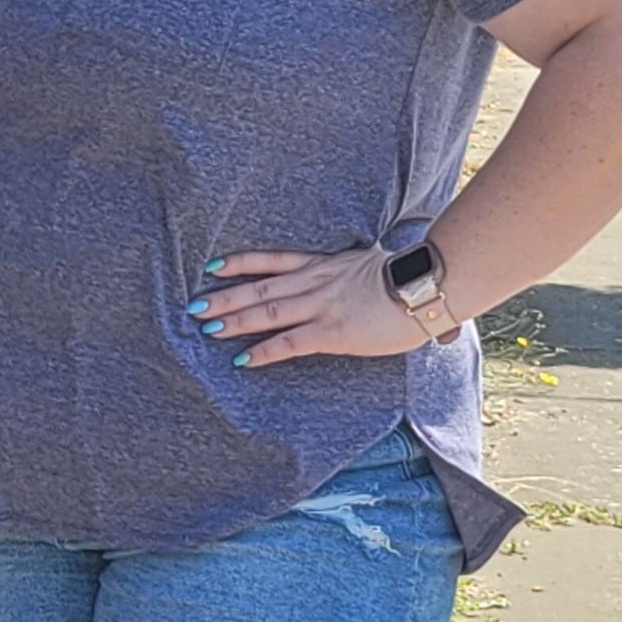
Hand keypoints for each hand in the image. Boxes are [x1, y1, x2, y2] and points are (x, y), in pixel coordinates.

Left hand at [185, 247, 434, 367]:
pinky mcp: (332, 331)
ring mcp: (322, 306)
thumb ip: (353, 272)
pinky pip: (289, 343)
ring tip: (205, 328)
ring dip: (234, 321)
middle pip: (260, 287)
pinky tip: (241, 361)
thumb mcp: (374, 264)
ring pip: (268, 312)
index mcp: (326, 264)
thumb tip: (355, 279)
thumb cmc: (412, 278)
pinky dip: (263, 352)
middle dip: (224, 297)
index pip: (274, 260)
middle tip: (193, 305)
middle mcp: (317, 282)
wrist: (429, 284)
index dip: (241, 263)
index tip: (214, 265)